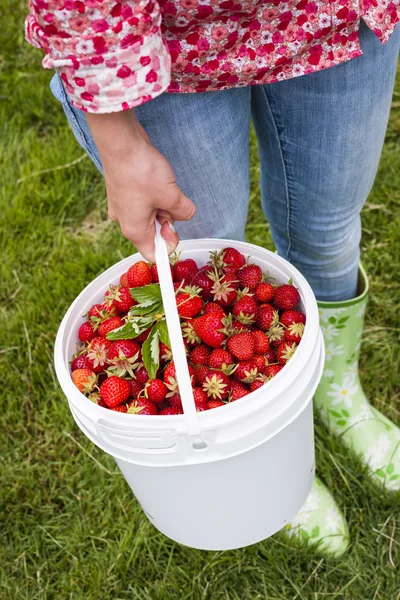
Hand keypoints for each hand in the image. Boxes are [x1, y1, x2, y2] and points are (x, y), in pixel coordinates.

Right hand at [86, 109, 195, 261]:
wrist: (120, 143)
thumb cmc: (141, 172)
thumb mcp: (171, 195)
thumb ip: (183, 211)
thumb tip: (186, 214)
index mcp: (134, 230)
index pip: (153, 254)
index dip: (168, 246)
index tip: (176, 230)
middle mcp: (125, 221)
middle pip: (153, 233)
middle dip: (167, 219)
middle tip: (169, 201)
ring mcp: (122, 206)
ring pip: (150, 215)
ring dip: (161, 204)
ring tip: (160, 185)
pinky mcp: (123, 192)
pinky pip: (143, 202)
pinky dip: (153, 194)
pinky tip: (153, 179)